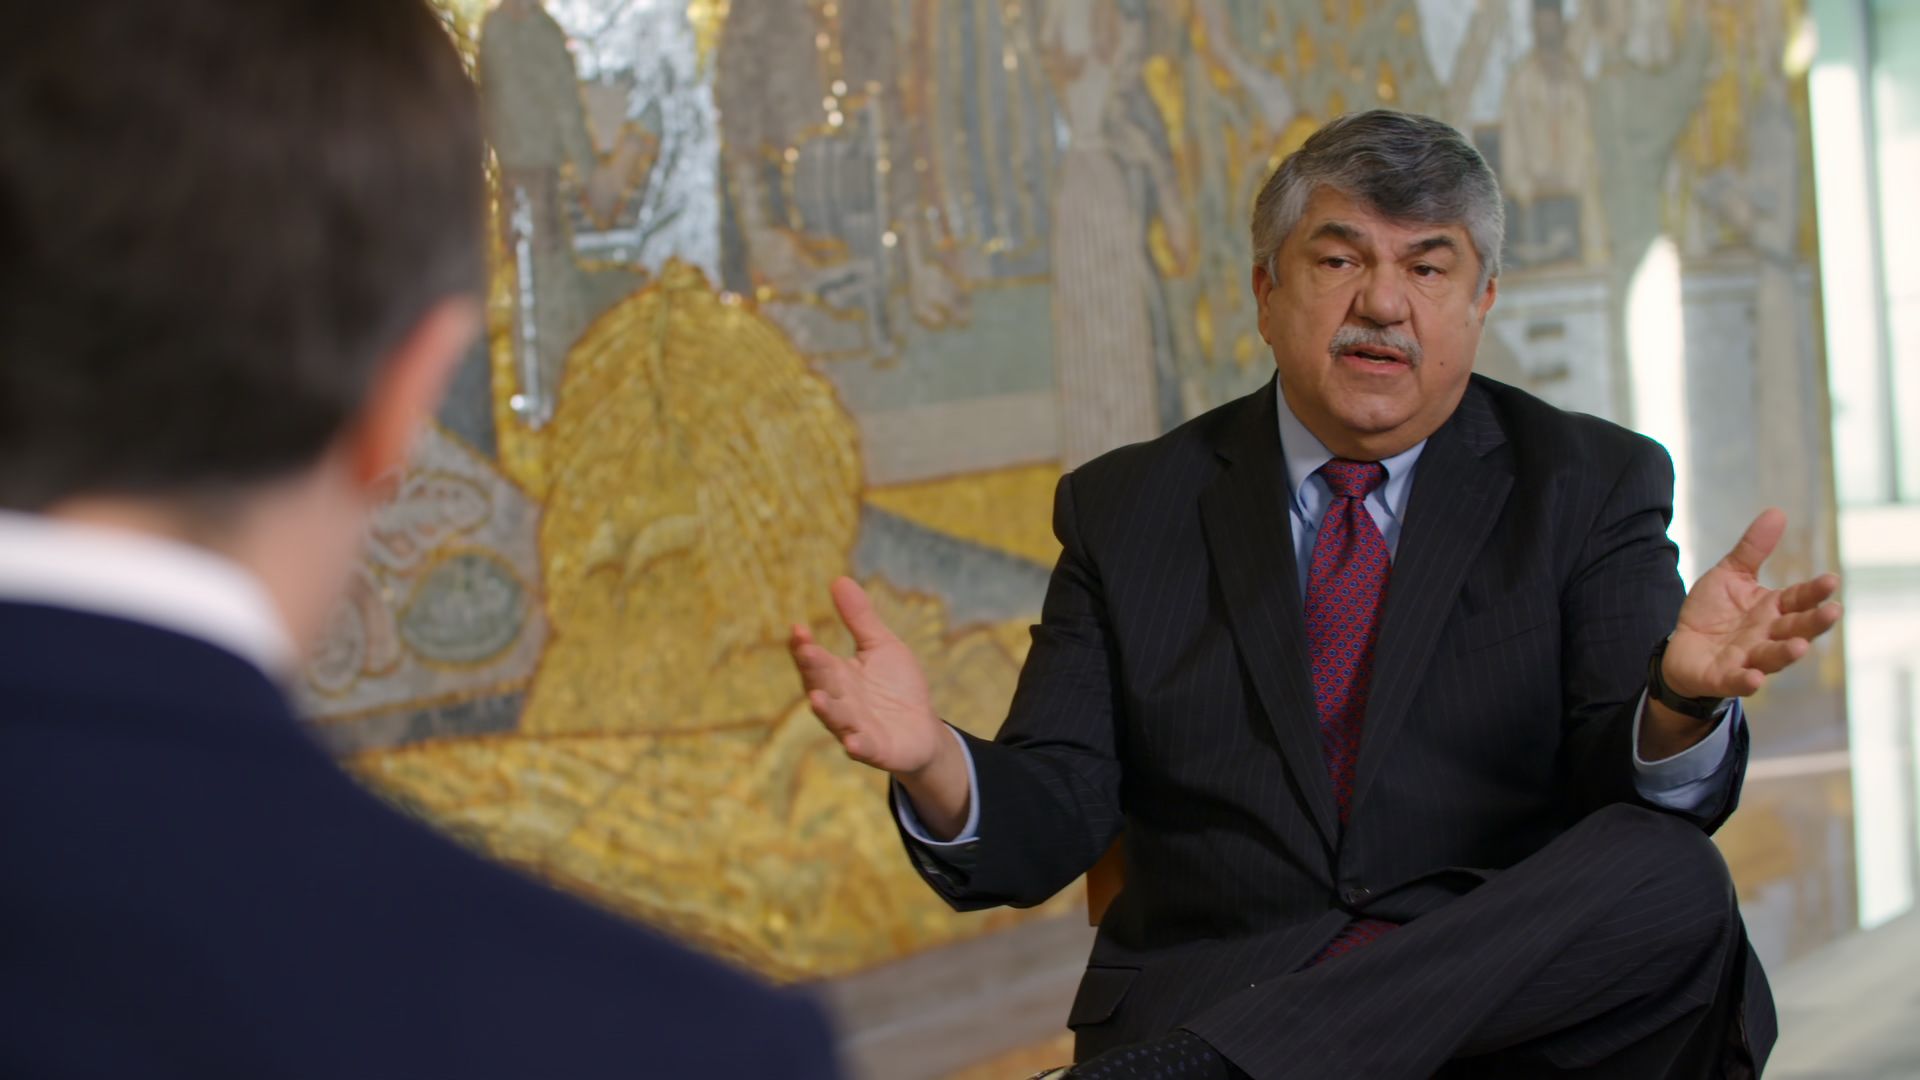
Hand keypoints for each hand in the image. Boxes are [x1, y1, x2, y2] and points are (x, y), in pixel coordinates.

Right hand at [788, 577, 946, 775]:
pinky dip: (857, 746)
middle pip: (822, 684)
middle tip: (807, 650)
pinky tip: (852, 742)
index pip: (815, 660)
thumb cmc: (896, 687)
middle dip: (813, 669)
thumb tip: (839, 579)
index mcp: (838, 677)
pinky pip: (864, 748)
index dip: (805, 647)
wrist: (923, 731)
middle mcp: (841, 703)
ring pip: (837, 718)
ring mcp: (856, 728)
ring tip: (815, 699)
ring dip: (826, 710)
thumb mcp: (881, 646)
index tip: (798, 628)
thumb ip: (860, 619)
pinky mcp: (877, 750)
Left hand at [1662, 508, 1842, 699]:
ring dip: (1786, 653)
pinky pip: (1737, 681)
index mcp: (1772, 609)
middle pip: (1796, 629)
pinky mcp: (1724, 677)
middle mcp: (1767, 635)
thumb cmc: (1714, 612)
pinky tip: (1755, 678)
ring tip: (1799, 647)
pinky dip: (1747, 681)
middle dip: (1814, 623)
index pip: (1799, 599)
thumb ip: (1752, 549)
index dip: (1814, 591)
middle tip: (1833, 612)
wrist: (1683, 648)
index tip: (1831, 580)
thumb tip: (1776, 511)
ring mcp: (1748, 658)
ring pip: (1773, 657)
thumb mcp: (1730, 575)